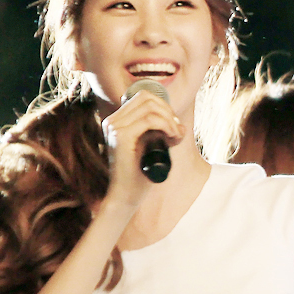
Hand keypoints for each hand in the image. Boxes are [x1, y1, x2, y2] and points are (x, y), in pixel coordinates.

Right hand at [99, 89, 185, 211]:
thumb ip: (160, 134)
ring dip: (170, 120)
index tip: (174, 126)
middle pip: (147, 98)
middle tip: (177, 131)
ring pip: (150, 107)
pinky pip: (150, 120)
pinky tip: (173, 137)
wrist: (126, 195)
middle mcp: (112, 121)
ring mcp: (114, 127)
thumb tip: (180, 124)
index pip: (143, 97)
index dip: (164, 106)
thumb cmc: (139, 175)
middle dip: (168, 111)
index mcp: (116, 121)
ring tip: (176, 136)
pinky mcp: (121, 136)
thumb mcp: (151, 148)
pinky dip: (167, 126)